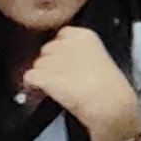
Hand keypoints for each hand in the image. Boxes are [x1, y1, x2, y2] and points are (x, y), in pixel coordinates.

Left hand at [22, 26, 140, 140]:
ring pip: (37, 64)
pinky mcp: (45, 76)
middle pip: (47, 49)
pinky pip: (29, 76)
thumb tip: (64, 61)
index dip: (61, 50)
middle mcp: (67, 43)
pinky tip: (37, 90)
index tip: (66, 61)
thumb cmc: (111, 89)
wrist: (110, 106)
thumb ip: (80, 55)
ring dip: (43, 75)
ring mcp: (55, 60)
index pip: (62, 34)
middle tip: (62, 78)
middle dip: (51, 63)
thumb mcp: (101, 60)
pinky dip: (31, 84)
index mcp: (84, 36)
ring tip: (56, 88)